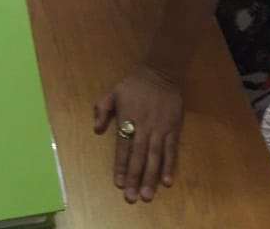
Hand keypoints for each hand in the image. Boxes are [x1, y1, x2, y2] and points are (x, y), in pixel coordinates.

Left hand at [94, 65, 183, 202]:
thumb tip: (96, 129)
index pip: (123, 146)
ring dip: (151, 177)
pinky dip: (170, 166)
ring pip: (155, 157)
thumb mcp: (112, 91)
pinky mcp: (173, 129)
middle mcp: (144, 126)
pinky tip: (167, 181)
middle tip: (132, 197)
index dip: (120, 165)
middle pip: (138, 155)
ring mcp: (160, 129)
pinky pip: (172, 150)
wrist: (161, 73)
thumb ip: (101, 109)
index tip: (118, 183)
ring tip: (148, 195)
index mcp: (127, 118)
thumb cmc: (134, 84)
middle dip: (135, 177)